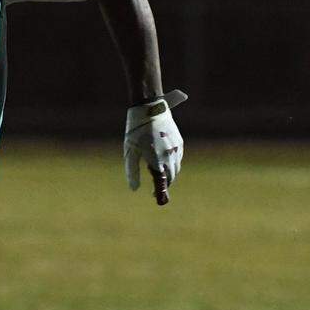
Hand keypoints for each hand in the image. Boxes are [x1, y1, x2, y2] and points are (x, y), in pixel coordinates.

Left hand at [124, 89, 185, 204]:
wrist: (150, 109)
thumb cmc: (136, 131)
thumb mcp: (130, 152)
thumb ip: (132, 172)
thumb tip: (134, 189)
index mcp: (157, 160)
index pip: (162, 183)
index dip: (160, 192)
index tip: (157, 199)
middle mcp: (170, 156)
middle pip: (171, 177)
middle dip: (164, 184)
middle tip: (155, 190)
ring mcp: (176, 149)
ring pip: (176, 168)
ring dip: (169, 175)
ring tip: (159, 177)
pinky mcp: (179, 142)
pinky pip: (178, 158)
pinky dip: (173, 164)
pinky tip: (165, 163)